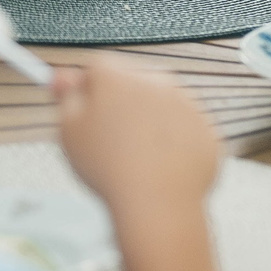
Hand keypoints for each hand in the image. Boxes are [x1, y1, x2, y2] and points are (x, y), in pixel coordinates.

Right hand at [54, 60, 222, 222]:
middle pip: (131, 80)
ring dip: (146, 121)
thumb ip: (66, 97)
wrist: (157, 202)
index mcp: (118, 75)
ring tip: (133, 158)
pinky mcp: (206, 127)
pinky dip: (171, 141)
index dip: (86, 90)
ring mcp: (187, 103)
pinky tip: (158, 166)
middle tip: (106, 139)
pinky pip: (182, 127)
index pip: (97, 67)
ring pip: (159, 103)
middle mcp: (157, 80)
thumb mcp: (69, 130)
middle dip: (118, 102)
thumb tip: (64, 76)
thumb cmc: (107, 167)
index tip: (81, 113)